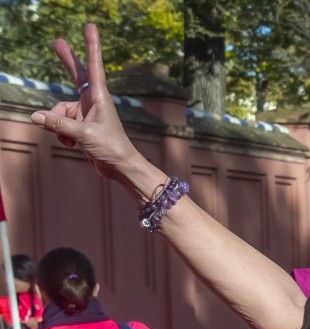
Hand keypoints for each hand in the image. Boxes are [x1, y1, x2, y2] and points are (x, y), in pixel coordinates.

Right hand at [29, 24, 146, 183]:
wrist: (120, 168)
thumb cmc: (111, 149)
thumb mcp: (84, 134)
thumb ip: (59, 123)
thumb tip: (35, 116)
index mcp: (99, 97)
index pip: (93, 66)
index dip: (91, 46)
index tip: (90, 26)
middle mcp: (92, 101)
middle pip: (76, 76)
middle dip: (66, 61)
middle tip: (57, 42)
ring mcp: (85, 113)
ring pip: (59, 111)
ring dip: (59, 125)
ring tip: (72, 139)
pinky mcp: (80, 125)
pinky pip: (60, 124)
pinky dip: (62, 135)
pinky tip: (73, 145)